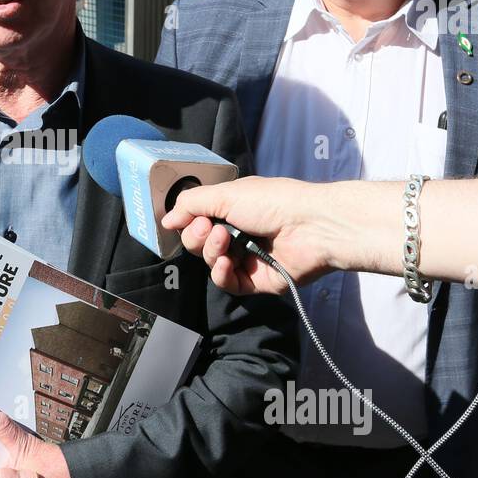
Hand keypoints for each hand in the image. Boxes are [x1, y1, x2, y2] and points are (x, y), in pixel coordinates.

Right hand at [161, 177, 343, 294]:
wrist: (311, 226)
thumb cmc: (273, 202)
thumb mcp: (226, 194)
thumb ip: (191, 204)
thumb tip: (166, 219)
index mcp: (232, 210)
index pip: (197, 221)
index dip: (188, 222)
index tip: (187, 218)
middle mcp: (238, 234)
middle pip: (199, 244)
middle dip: (197, 236)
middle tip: (209, 227)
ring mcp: (247, 259)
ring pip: (212, 263)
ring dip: (211, 251)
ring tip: (225, 240)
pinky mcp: (256, 281)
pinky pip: (228, 283)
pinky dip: (222, 273)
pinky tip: (228, 263)